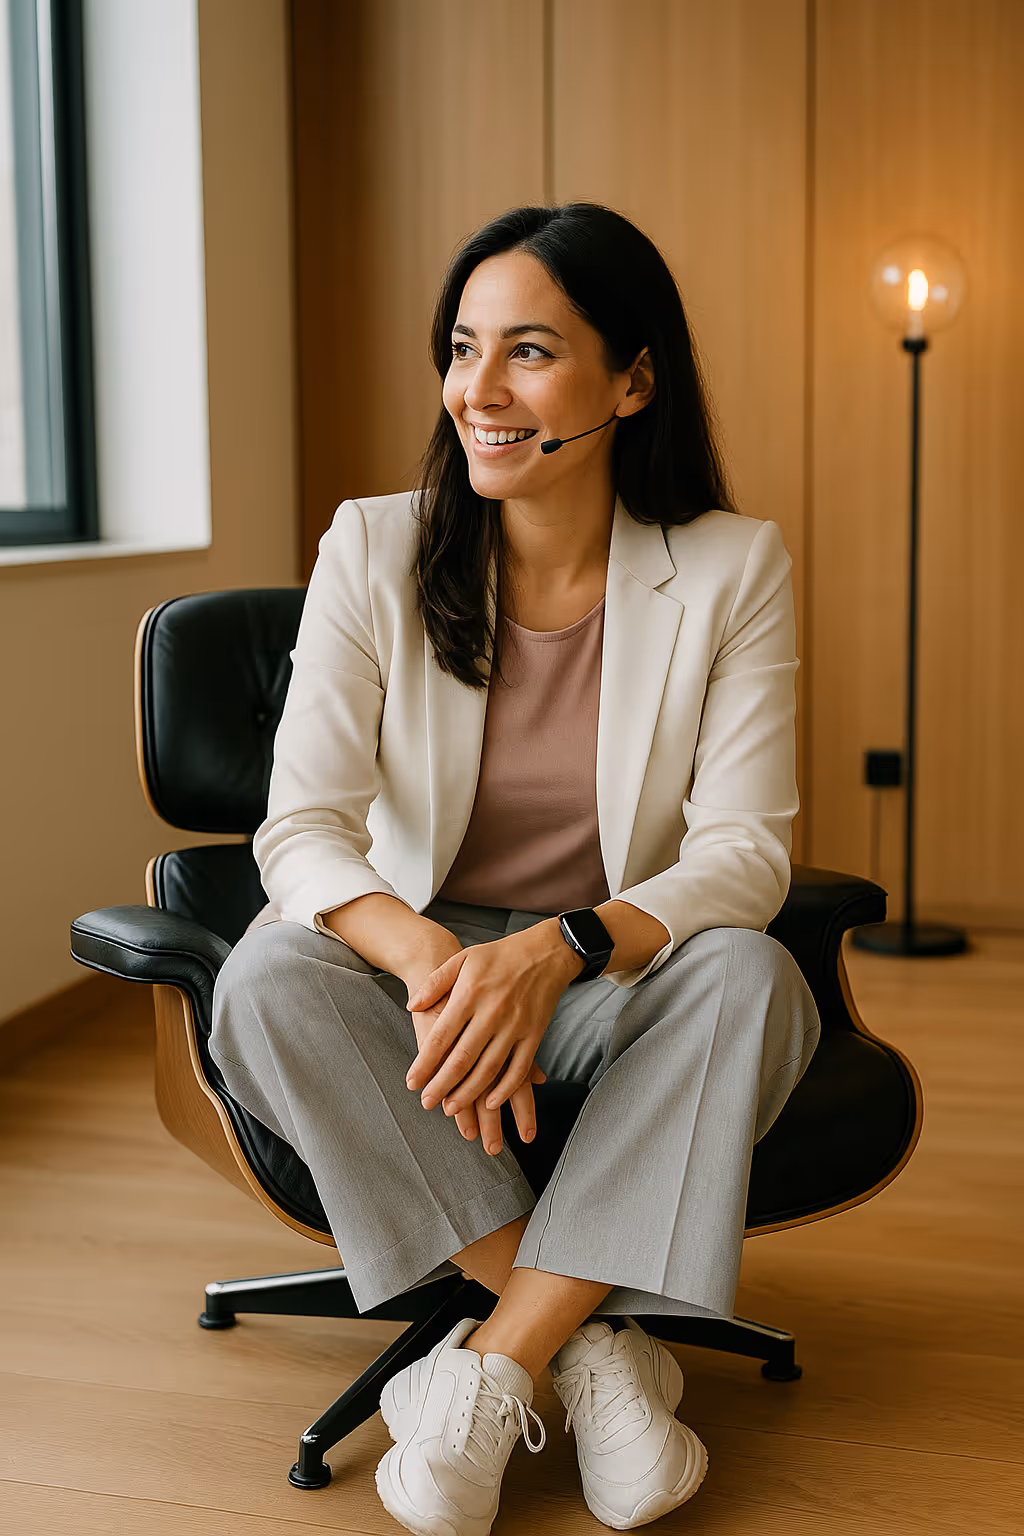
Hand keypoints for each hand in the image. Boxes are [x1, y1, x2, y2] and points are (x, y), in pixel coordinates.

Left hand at [404, 946, 547, 1153]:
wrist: (546, 952)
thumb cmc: (500, 955)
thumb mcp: (463, 959)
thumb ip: (435, 982)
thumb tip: (411, 1005)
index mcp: (470, 994)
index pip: (441, 1037)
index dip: (425, 1063)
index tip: (412, 1082)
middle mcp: (491, 1013)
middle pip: (462, 1059)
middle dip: (441, 1085)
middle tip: (427, 1102)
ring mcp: (515, 1026)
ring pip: (488, 1069)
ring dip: (469, 1093)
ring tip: (451, 1108)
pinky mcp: (534, 1034)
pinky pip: (519, 1068)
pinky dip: (505, 1089)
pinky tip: (492, 1102)